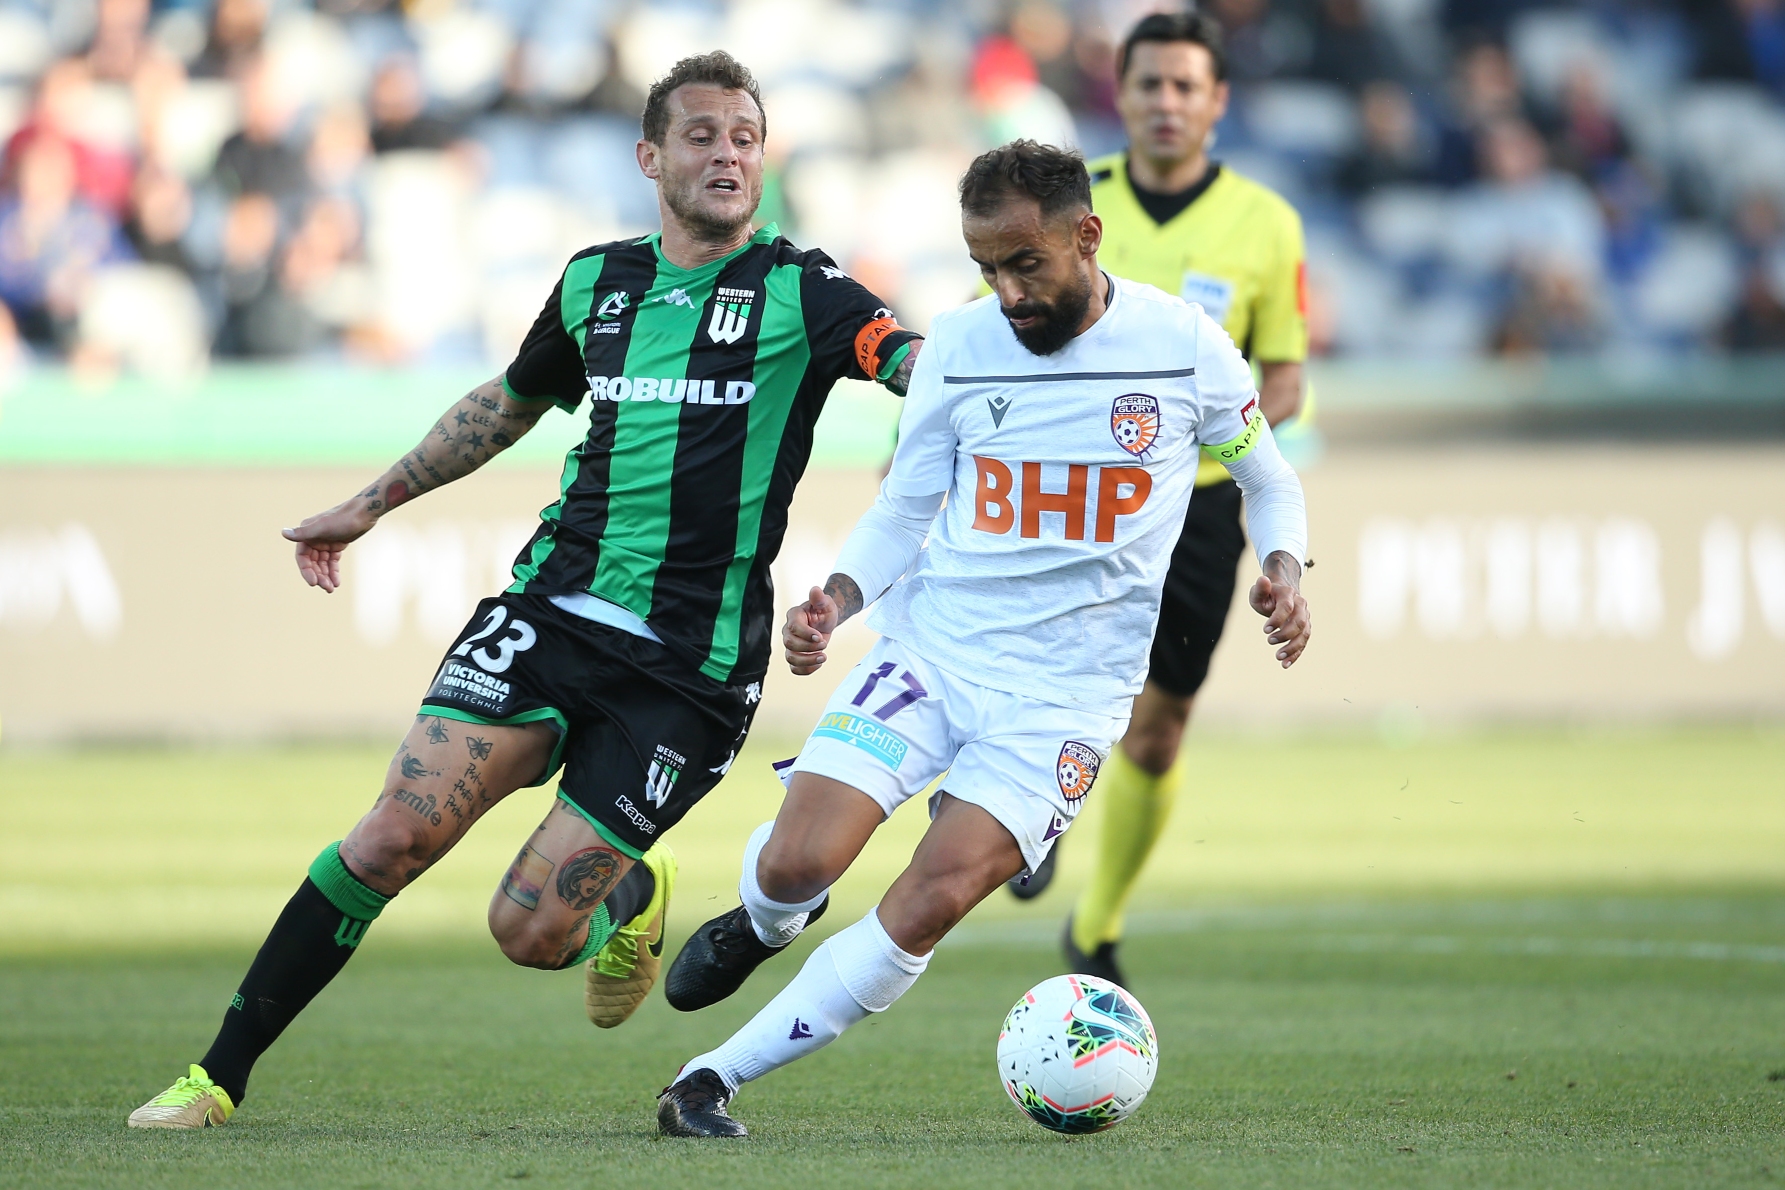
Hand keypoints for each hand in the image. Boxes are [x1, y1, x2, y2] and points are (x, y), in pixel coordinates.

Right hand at [282, 498, 377, 593]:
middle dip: (318, 576)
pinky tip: (337, 582)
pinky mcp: (336, 545)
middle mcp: (313, 538)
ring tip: (331, 588)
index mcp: (307, 533)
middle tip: (327, 588)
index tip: (313, 583)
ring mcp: (325, 542)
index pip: (302, 557)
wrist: (364, 512)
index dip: (306, 571)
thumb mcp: (322, 527)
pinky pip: (332, 562)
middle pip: (312, 563)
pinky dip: (333, 571)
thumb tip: (283, 532)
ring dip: (326, 576)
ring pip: (322, 564)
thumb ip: (303, 532)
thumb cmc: (343, 518)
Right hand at [783, 585, 839, 674]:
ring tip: (823, 657)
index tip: (820, 637)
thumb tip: (815, 590)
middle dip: (808, 647)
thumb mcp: (826, 604)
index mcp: (794, 616)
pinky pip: (794, 668)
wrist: (825, 623)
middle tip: (824, 645)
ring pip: (790, 658)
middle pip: (789, 643)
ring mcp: (790, 645)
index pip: (794, 627)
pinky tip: (818, 664)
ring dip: (807, 661)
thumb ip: (820, 598)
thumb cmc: (824, 612)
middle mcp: (788, 631)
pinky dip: (806, 670)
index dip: (806, 634)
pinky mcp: (795, 656)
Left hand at [1249, 553, 1309, 667]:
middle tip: (1269, 641)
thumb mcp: (1259, 592)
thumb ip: (1260, 588)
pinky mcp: (1305, 629)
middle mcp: (1301, 605)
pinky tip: (1285, 664)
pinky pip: (1304, 643)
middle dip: (1286, 634)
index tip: (1265, 630)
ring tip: (1278, 658)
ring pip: (1305, 634)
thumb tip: (1263, 579)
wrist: (1281, 595)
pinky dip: (1296, 654)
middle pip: (1300, 622)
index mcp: (1289, 594)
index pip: (1286, 607)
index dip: (1277, 619)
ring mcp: (1305, 617)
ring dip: (1293, 647)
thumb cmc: (1267, 595)